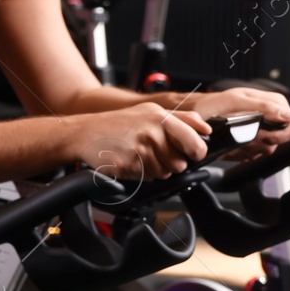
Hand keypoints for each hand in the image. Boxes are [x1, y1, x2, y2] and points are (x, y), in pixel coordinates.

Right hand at [76, 101, 209, 182]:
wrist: (83, 133)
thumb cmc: (117, 123)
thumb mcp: (150, 111)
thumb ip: (182, 118)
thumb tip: (206, 128)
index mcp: (160, 117)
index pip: (194, 141)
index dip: (196, 151)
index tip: (193, 153)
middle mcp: (151, 132)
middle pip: (179, 163)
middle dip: (169, 162)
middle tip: (153, 152)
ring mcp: (139, 150)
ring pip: (163, 173)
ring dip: (153, 169)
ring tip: (137, 155)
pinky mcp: (128, 165)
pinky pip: (146, 179)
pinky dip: (139, 174)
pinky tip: (128, 160)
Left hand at [189, 87, 289, 161]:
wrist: (197, 113)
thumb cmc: (214, 103)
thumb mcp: (237, 101)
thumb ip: (264, 107)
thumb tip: (289, 115)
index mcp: (273, 104)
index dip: (280, 135)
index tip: (261, 134)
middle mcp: (271, 118)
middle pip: (278, 141)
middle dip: (258, 142)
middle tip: (240, 135)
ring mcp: (263, 131)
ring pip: (265, 150)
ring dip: (246, 148)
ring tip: (231, 138)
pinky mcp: (252, 143)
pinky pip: (252, 155)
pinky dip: (239, 152)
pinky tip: (230, 144)